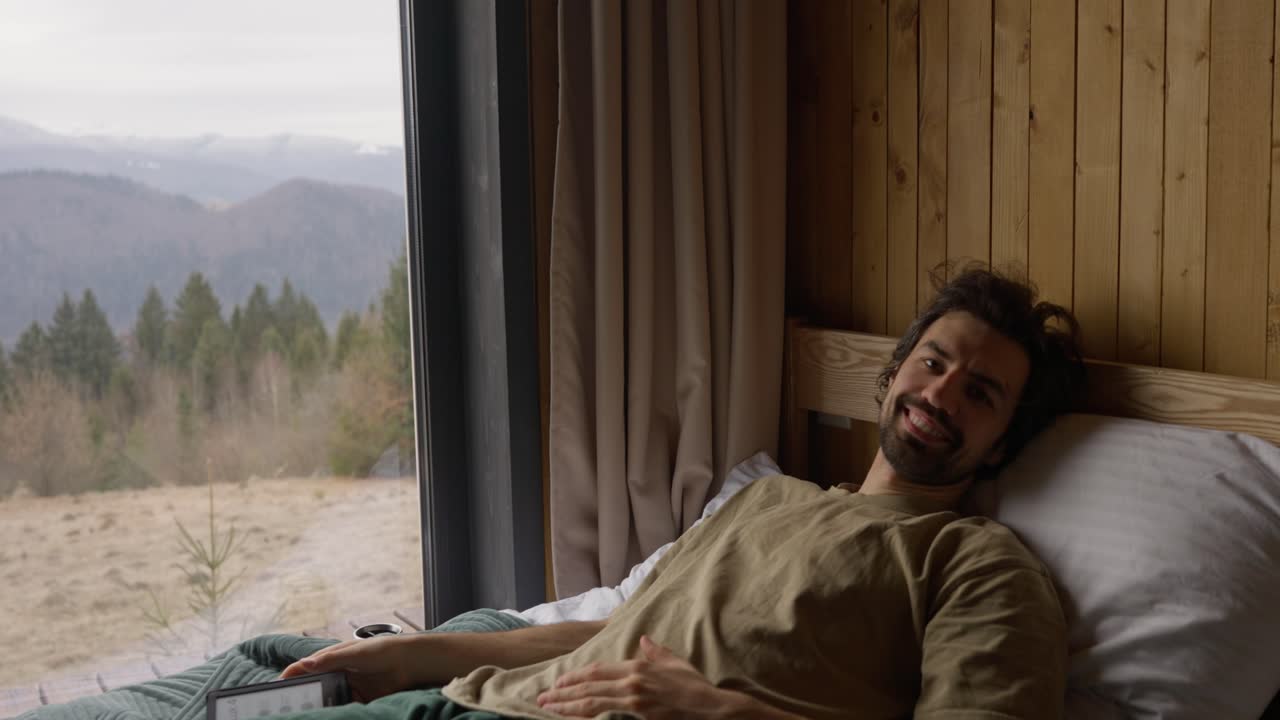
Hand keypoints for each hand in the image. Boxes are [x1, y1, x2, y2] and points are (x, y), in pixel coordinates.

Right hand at [279, 635, 418, 701]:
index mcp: (335, 656)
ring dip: (319, 704)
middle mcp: (340, 670)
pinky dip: (337, 710)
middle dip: (303, 693)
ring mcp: (350, 684)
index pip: (307, 666)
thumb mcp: (354, 654)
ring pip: (328, 697)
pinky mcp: (361, 697)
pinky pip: (344, 706)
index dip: (292, 674)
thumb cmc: (383, 650)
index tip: (278, 685)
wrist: (410, 662)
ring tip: (305, 711)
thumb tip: (305, 664)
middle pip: (315, 684)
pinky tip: (328, 714)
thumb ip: (330, 660)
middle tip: (288, 705)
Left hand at [537, 636, 733, 718]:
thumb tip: (643, 640)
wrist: (712, 708)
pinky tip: (573, 719)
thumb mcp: (674, 663)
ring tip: (548, 709)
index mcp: (638, 667)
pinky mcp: (640, 716)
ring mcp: (634, 701)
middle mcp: (632, 682)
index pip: (597, 671)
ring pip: (592, 703)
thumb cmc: (694, 686)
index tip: (558, 683)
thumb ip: (655, 651)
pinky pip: (606, 717)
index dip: (575, 677)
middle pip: (589, 687)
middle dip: (563, 693)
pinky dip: (587, 718)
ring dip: (567, 706)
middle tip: (542, 698)